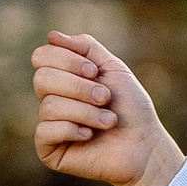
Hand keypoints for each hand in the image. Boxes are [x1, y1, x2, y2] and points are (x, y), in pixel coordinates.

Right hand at [32, 30, 184, 185]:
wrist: (144, 145)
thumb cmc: (131, 108)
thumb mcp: (112, 68)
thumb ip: (85, 48)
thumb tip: (51, 35)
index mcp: (63, 78)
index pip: (42, 56)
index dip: (67, 60)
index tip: (95, 71)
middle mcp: (51, 99)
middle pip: (42, 78)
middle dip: (79, 87)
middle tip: (105, 97)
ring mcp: (48, 124)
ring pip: (49, 105)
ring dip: (86, 111)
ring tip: (108, 121)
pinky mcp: (47, 149)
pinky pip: (45, 130)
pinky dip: (73, 130)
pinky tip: (90, 136)